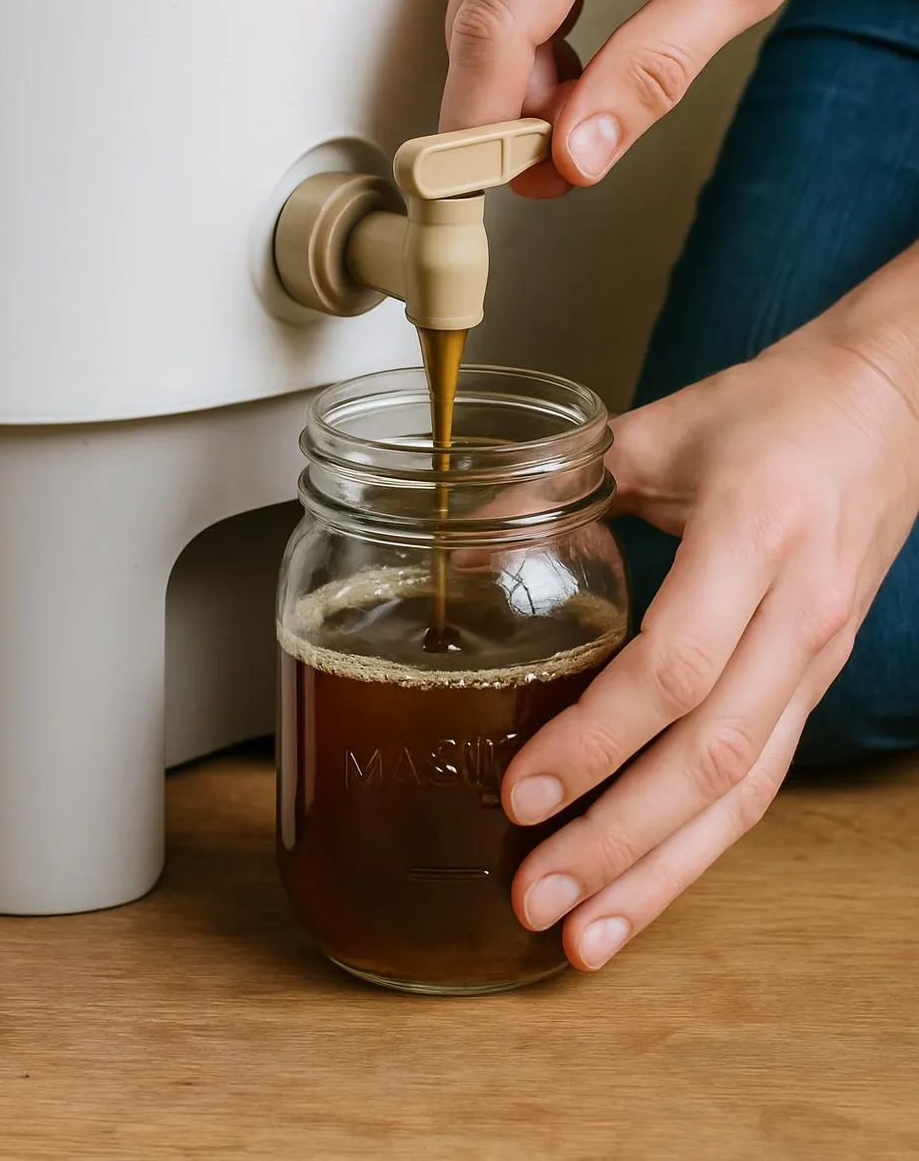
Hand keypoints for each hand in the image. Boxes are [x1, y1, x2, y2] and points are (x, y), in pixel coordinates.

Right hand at [440, 0, 881, 195]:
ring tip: (586, 114)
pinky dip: (524, 55)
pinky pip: (492, 0)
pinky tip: (574, 72)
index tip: (495, 188)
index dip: (484, 124)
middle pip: (476, 33)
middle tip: (565, 170)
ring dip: (520, 89)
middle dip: (510, 117)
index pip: (495, 30)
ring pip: (477, 24)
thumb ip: (652, 74)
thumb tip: (577, 154)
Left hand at [501, 296, 918, 970]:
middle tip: (538, 898)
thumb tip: (464, 537)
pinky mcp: (815, 680)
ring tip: (587, 935)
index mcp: (752, 534)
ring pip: (746, 789)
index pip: (674, 667)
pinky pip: (762, 777)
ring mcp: (815, 655)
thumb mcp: (662, 427)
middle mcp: (795, 611)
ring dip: (663, 872)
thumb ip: (560, 480)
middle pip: (712, 757)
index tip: (522, 790)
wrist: (890, 405)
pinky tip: (648, 882)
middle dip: (620, 842)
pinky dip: (700, 842)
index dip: (596, 739)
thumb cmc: (777, 408)